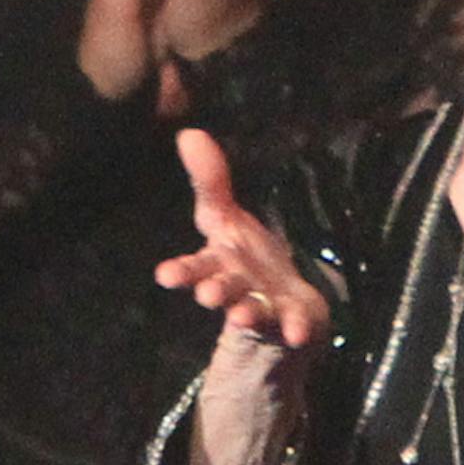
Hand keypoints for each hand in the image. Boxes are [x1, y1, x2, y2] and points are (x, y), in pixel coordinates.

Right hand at [153, 128, 328, 349]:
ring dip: (247, 312)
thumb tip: (188, 133)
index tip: (165, 275)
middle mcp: (237, 290)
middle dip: (216, 291)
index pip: (195, 267)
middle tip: (207, 295)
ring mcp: (264, 308)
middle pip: (223, 290)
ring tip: (241, 316)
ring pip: (253, 310)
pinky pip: (294, 324)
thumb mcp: (226, 218)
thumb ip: (210, 181)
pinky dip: (295, 328)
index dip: (181, 272)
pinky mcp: (292, 320)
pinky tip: (298, 332)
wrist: (280, 305)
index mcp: (218, 264)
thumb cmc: (244, 259)